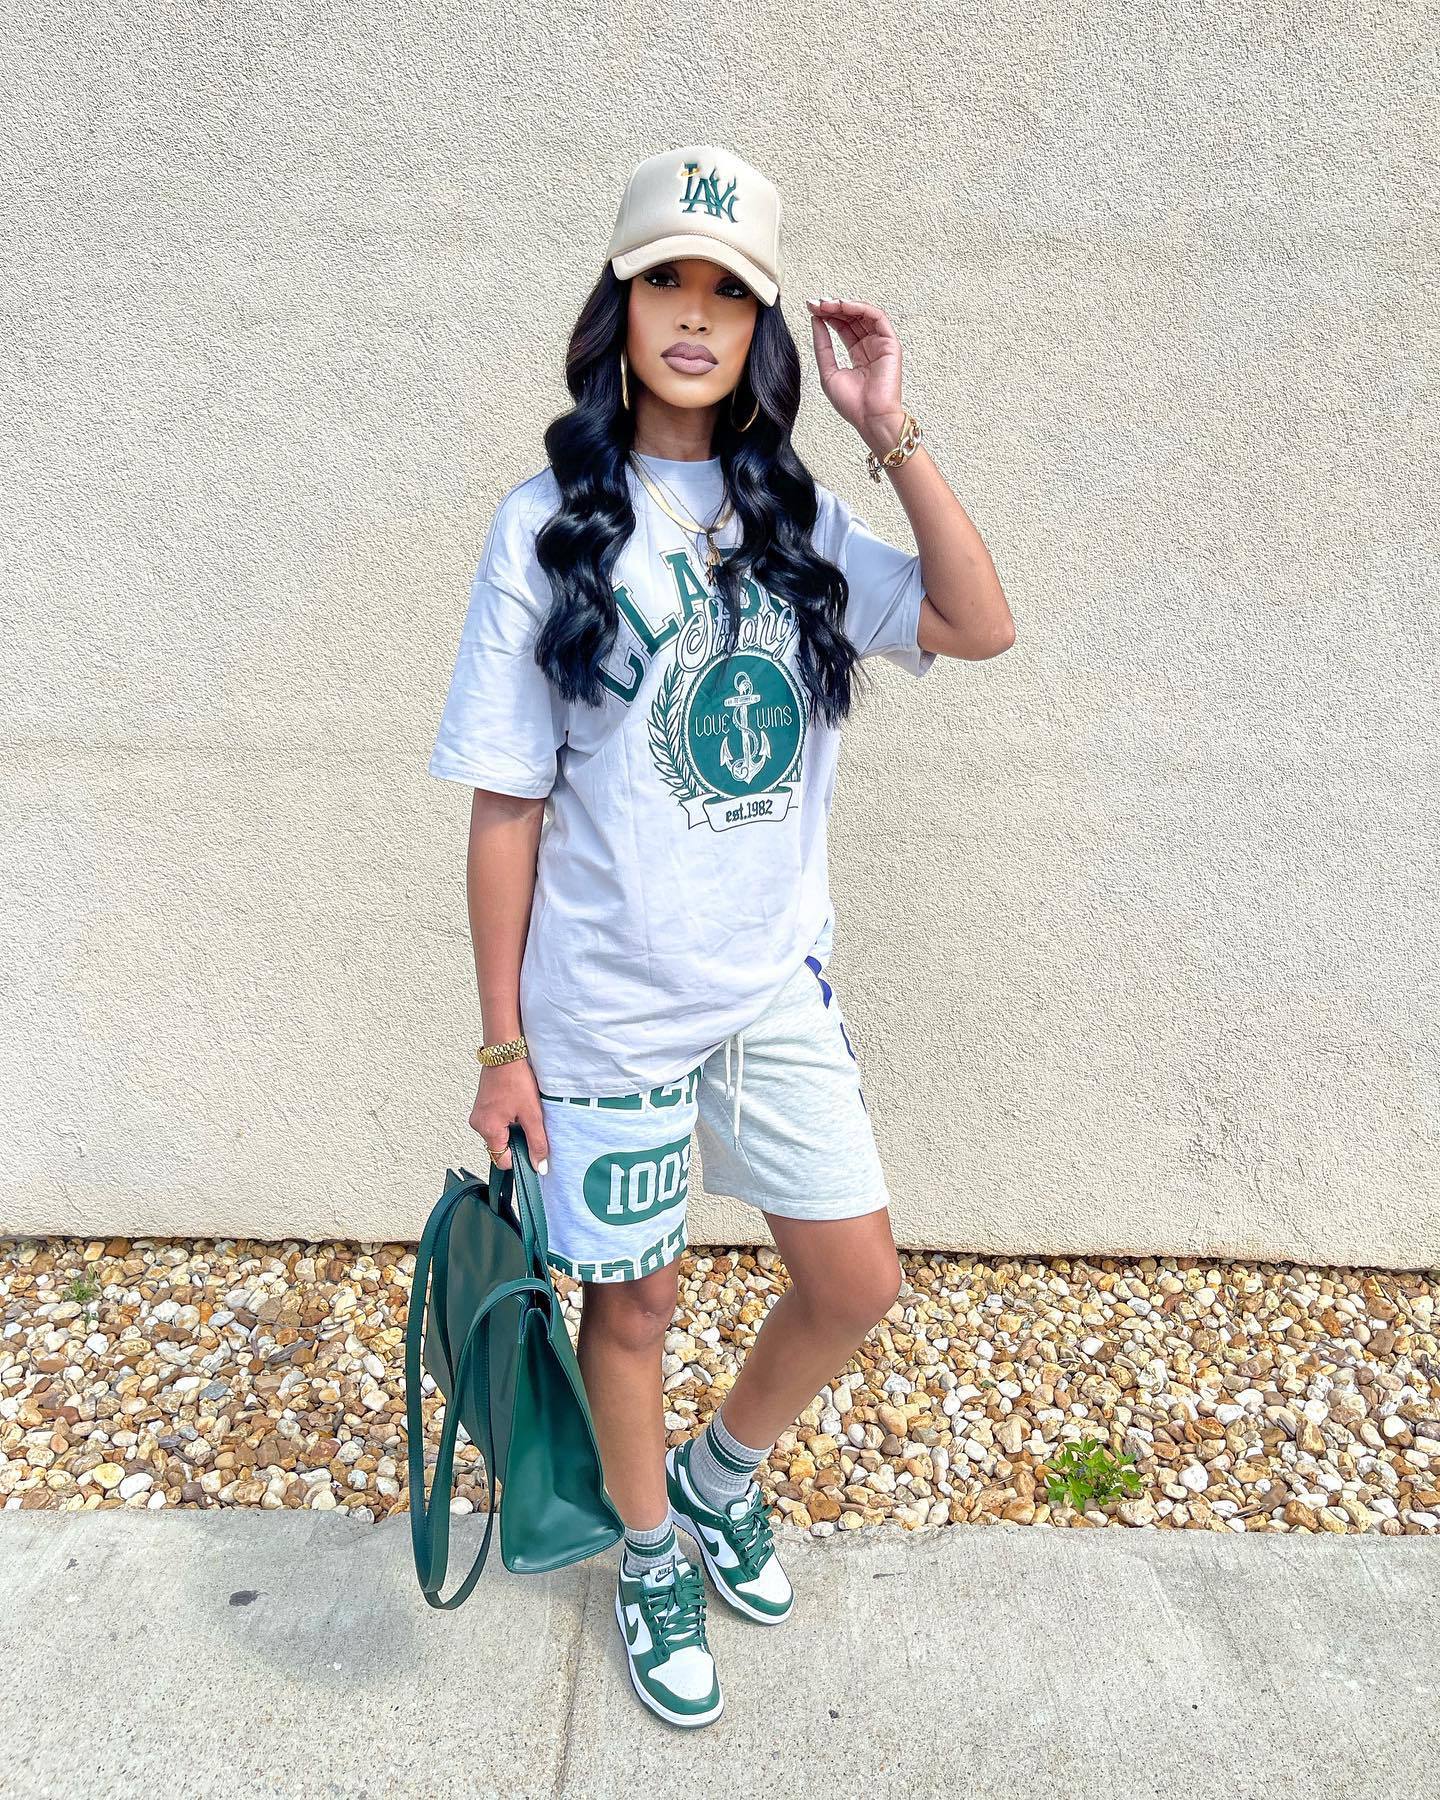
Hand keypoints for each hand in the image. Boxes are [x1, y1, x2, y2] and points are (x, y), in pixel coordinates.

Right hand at [470, 1059, 550, 1175]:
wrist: (505, 1053)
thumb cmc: (515, 1078)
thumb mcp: (532, 1114)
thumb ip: (537, 1143)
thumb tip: (540, 1166)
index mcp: (488, 1129)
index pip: (503, 1161)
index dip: (520, 1157)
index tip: (532, 1146)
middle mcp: (478, 1124)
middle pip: (500, 1148)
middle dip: (517, 1140)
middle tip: (528, 1121)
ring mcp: (478, 1115)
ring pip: (499, 1135)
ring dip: (513, 1128)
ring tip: (522, 1110)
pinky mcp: (482, 1107)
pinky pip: (495, 1123)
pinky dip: (508, 1119)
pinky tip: (516, 1105)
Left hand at [805, 296, 908, 454]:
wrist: (870, 418)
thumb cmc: (852, 404)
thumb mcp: (828, 371)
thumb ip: (823, 346)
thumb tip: (816, 321)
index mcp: (857, 355)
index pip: (842, 328)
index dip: (827, 316)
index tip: (811, 308)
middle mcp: (870, 347)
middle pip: (852, 319)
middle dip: (833, 308)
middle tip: (816, 303)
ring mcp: (881, 344)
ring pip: (864, 315)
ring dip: (845, 306)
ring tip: (827, 304)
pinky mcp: (891, 344)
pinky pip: (877, 318)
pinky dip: (861, 308)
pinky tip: (844, 306)